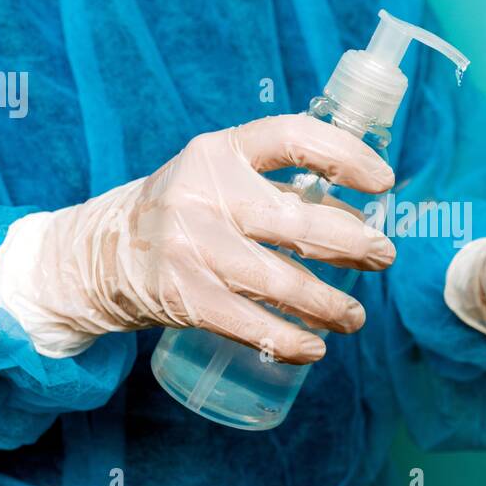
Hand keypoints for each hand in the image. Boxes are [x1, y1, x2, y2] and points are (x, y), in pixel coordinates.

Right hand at [0, 115, 395, 362]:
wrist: (101, 253)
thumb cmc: (187, 212)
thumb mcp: (219, 178)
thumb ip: (277, 186)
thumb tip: (358, 216)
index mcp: (220, 153)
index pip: (292, 138)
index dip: (345, 156)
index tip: (383, 181)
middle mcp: (205, 195)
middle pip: (300, 223)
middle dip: (355, 244)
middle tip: (382, 255)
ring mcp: (193, 249)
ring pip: (284, 283)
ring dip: (332, 305)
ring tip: (355, 315)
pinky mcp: (186, 298)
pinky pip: (253, 325)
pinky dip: (292, 341)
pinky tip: (316, 347)